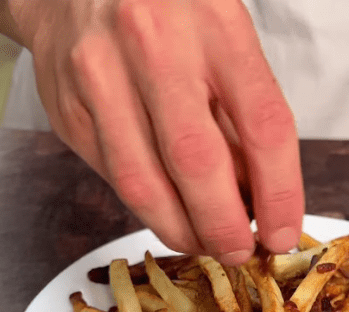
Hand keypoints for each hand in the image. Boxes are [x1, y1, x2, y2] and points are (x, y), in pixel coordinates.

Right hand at [8, 0, 303, 264]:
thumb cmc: (168, 11)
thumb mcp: (224, 37)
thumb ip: (243, 112)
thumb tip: (259, 199)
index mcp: (214, 23)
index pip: (263, 125)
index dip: (280, 194)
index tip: (282, 233)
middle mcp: (152, 44)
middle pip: (196, 163)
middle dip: (223, 225)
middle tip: (238, 251)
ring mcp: (99, 76)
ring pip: (142, 183)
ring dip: (180, 229)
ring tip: (203, 242)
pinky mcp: (66, 107)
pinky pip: (112, 176)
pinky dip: (145, 205)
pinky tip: (166, 208)